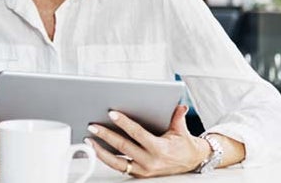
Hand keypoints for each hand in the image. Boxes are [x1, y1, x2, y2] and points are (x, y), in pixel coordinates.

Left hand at [85, 105, 209, 177]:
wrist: (191, 162)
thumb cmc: (184, 146)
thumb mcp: (182, 131)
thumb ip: (178, 117)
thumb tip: (179, 106)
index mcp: (160, 149)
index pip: (138, 134)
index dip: (124, 123)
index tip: (112, 114)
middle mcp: (150, 161)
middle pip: (123, 147)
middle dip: (106, 135)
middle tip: (93, 126)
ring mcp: (143, 170)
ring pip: (117, 162)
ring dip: (100, 151)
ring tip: (89, 140)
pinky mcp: (138, 174)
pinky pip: (119, 167)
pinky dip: (106, 159)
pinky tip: (97, 150)